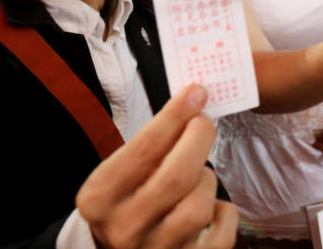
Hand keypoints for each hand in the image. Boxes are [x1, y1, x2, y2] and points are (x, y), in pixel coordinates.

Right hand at [76, 84, 237, 248]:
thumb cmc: (126, 199)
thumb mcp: (120, 173)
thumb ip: (151, 143)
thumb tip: (194, 100)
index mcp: (99, 199)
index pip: (143, 151)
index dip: (174, 117)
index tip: (196, 92)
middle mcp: (123, 230)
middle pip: (177, 176)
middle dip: (199, 139)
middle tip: (204, 122)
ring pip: (201, 204)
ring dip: (207, 180)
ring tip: (196, 176)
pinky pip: (223, 227)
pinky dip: (223, 210)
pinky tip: (210, 205)